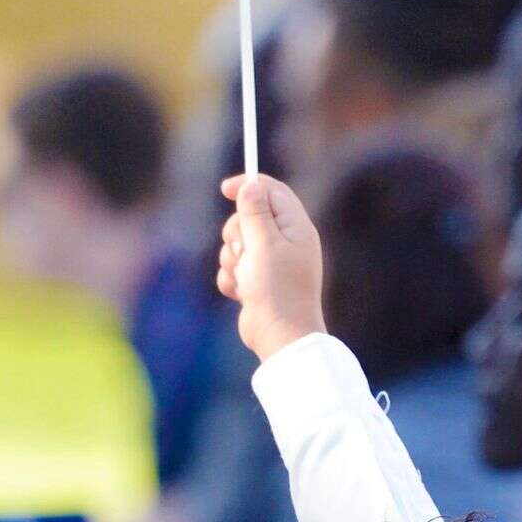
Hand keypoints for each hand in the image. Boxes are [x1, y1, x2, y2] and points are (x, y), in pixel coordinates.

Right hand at [216, 174, 324, 361]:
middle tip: (243, 251)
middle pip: (248, 216)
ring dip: (232, 260)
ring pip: (236, 244)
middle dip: (236, 233)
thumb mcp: (264, 244)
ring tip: (245, 278)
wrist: (280, 337)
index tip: (225, 189)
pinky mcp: (257, 282)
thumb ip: (255, 212)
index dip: (249, 185)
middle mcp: (286, 242)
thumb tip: (250, 184)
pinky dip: (232, 279)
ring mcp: (271, 264)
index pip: (272, 192)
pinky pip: (233, 268)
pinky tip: (242, 294)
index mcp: (296, 227)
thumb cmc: (277, 290)